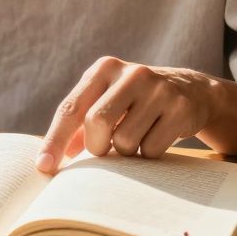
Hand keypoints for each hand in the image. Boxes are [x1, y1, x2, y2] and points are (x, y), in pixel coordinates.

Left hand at [35, 56, 217, 173]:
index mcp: (104, 69)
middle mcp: (132, 74)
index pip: (71, 108)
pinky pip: (151, 149)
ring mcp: (159, 90)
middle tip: (103, 149)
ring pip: (125, 141)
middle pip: (97, 122)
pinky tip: (156, 136)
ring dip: (125, 151)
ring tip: (135, 137)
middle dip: (96, 146)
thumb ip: (79, 124)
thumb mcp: (106, 100)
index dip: (55, 140)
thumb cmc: (135, 101)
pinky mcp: (180, 109)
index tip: (43, 166)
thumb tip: (51, 158)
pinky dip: (147, 153)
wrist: (192, 90)